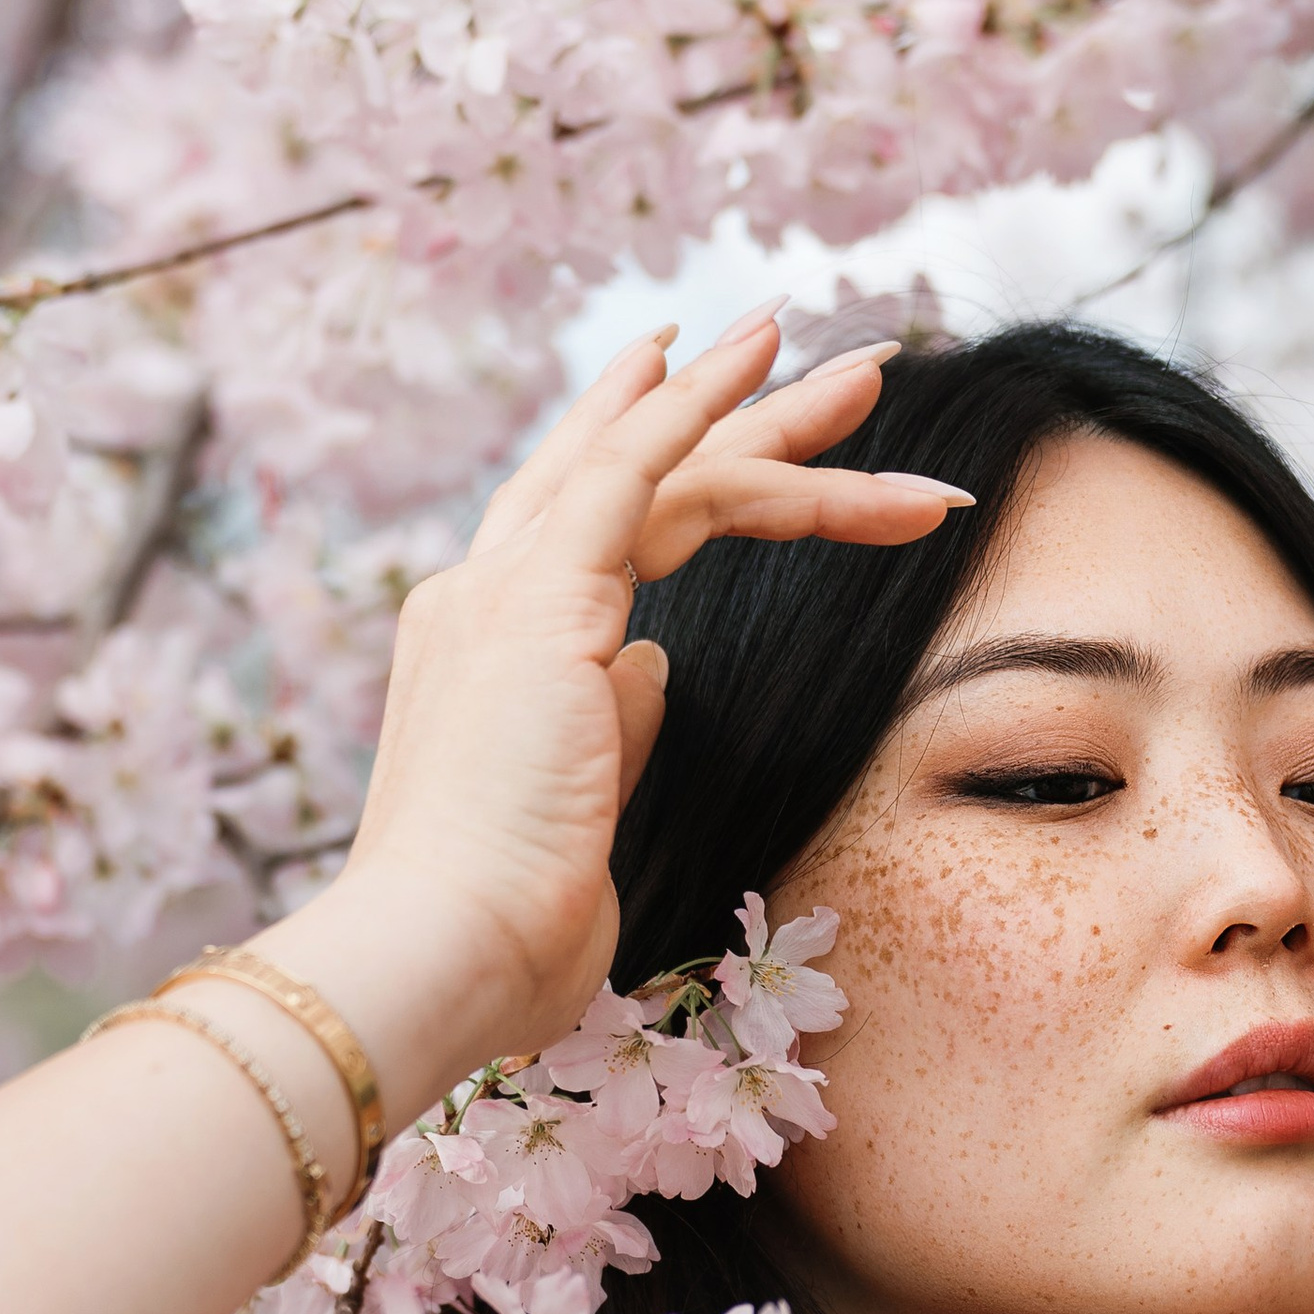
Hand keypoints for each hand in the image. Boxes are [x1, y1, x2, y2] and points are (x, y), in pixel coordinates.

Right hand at [276, 308, 965, 1108]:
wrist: (441, 951)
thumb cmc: (507, 922)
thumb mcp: (580, 807)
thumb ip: (615, 722)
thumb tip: (656, 665)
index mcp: (482, 648)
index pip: (570, 517)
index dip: (642, 446)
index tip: (699, 385)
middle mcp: (481, 597)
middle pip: (617, 470)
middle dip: (732, 411)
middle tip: (840, 370)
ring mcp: (503, 590)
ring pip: (655, 466)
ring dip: (769, 417)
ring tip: (871, 375)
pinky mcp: (543, 598)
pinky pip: (637, 470)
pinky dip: (703, 407)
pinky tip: (772, 362)